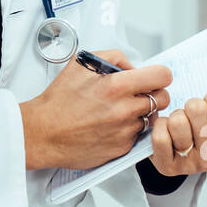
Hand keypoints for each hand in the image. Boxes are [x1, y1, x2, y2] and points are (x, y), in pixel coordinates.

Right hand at [20, 49, 170, 170]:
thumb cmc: (59, 100)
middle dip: (153, 94)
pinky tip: (110, 126)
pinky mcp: (122, 148)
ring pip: (151, 118)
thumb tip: (133, 67)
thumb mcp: (81, 64)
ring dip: (140, 113)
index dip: (159, 75)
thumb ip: (114, 58)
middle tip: (138, 94)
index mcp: (116, 85)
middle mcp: (124, 109)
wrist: (43, 133)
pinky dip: (129, 130)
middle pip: (163, 99)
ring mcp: (125, 131)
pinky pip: (138, 135)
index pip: (162, 76)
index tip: (154, 78)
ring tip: (118, 111)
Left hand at [146, 91, 206, 176]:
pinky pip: (160, 135)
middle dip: (192, 105)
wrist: (181, 154)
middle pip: (196, 108)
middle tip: (193, 116)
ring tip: (181, 125)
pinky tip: (167, 132)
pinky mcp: (168, 167)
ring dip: (175, 116)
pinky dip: (160, 127)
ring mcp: (190, 165)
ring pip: (177, 121)